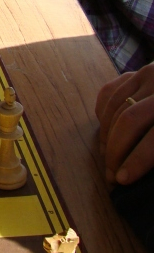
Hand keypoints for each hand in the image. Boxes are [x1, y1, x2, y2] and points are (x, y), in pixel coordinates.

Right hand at [96, 64, 153, 183]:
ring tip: (108, 159)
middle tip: (112, 174)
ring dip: (106, 137)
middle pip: (128, 121)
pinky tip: (106, 134)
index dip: (136, 161)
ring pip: (115, 107)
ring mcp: (148, 74)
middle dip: (116, 151)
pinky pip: (110, 93)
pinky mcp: (138, 71)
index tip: (123, 181)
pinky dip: (104, 115)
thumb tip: (152, 173)